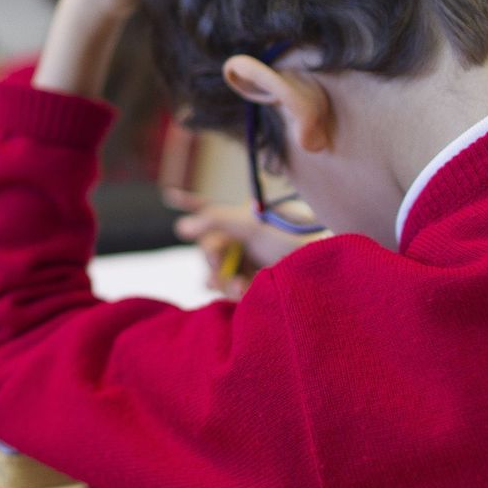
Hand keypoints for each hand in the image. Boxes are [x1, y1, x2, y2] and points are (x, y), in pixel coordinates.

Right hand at [167, 191, 322, 300]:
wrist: (318, 273)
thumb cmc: (289, 241)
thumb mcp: (249, 224)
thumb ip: (212, 220)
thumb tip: (178, 227)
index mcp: (242, 220)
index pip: (209, 209)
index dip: (190, 202)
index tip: (170, 195)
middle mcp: (241, 241)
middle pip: (207, 247)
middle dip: (211, 256)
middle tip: (220, 262)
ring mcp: (245, 264)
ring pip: (214, 272)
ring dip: (221, 278)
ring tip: (237, 283)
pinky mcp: (250, 286)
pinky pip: (226, 290)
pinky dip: (231, 291)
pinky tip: (241, 291)